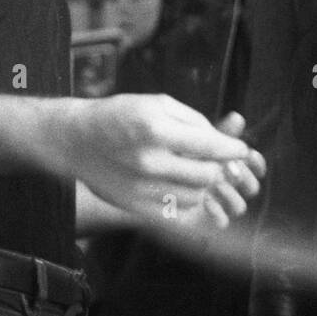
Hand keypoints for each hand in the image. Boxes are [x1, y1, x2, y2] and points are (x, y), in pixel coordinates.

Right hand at [59, 95, 264, 226]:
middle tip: (214, 159)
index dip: (233, 149)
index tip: (240, 150)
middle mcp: (149, 162)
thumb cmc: (120, 115)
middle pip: (207, 175)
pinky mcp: (135, 206)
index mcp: (155, 129)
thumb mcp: (158, 103)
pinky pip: (177, 211)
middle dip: (218, 167)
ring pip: (196, 196)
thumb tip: (225, 143)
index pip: (211, 147)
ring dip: (201, 184)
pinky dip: (185, 200)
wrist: (76, 139)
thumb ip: (195, 121)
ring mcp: (141, 188)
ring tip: (189, 169)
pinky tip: (177, 184)